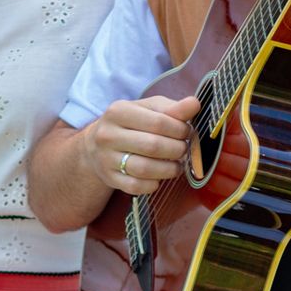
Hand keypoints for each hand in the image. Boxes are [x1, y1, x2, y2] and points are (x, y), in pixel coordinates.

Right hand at [84, 94, 201, 195]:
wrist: (96, 146)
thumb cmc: (130, 124)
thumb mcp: (149, 109)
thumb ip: (173, 108)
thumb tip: (194, 104)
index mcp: (118, 111)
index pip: (159, 122)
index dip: (180, 130)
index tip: (187, 132)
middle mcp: (108, 134)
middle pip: (153, 146)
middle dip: (177, 150)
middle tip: (183, 149)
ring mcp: (105, 158)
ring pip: (144, 169)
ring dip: (169, 170)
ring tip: (177, 165)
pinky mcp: (108, 178)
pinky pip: (136, 186)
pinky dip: (153, 184)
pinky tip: (159, 177)